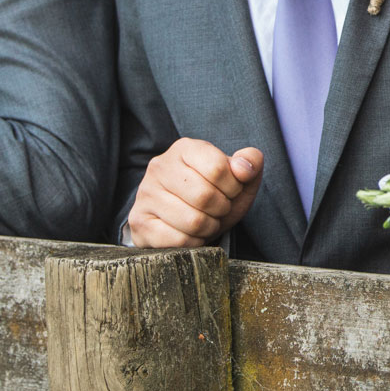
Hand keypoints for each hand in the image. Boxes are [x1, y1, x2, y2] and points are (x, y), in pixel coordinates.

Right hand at [126, 140, 262, 248]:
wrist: (183, 218)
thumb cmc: (214, 194)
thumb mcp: (239, 177)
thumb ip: (250, 163)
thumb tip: (243, 169)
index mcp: (184, 148)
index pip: (218, 168)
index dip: (233, 187)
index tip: (231, 191)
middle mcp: (160, 167)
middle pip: (204, 196)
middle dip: (221, 209)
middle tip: (219, 209)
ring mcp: (146, 195)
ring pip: (192, 221)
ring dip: (209, 227)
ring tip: (206, 221)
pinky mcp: (139, 222)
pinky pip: (178, 240)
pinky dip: (194, 242)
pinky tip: (191, 234)